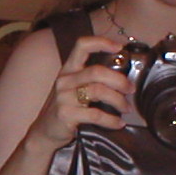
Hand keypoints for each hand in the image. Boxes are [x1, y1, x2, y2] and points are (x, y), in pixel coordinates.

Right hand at [31, 34, 129, 148]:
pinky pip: (95, 114)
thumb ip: (91, 80)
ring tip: (126, 108)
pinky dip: (111, 120)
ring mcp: (63, 97)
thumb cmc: (65, 108)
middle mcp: (65, 80)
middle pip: (97, 71)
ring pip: (98, 91)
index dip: (101, 42)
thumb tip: (123, 78)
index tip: (119, 48)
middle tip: (131, 89)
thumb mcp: (73, 89)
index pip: (82, 46)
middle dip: (119, 80)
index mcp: (68, 69)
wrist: (45, 131)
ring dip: (118, 100)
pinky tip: (118, 123)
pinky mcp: (66, 114)